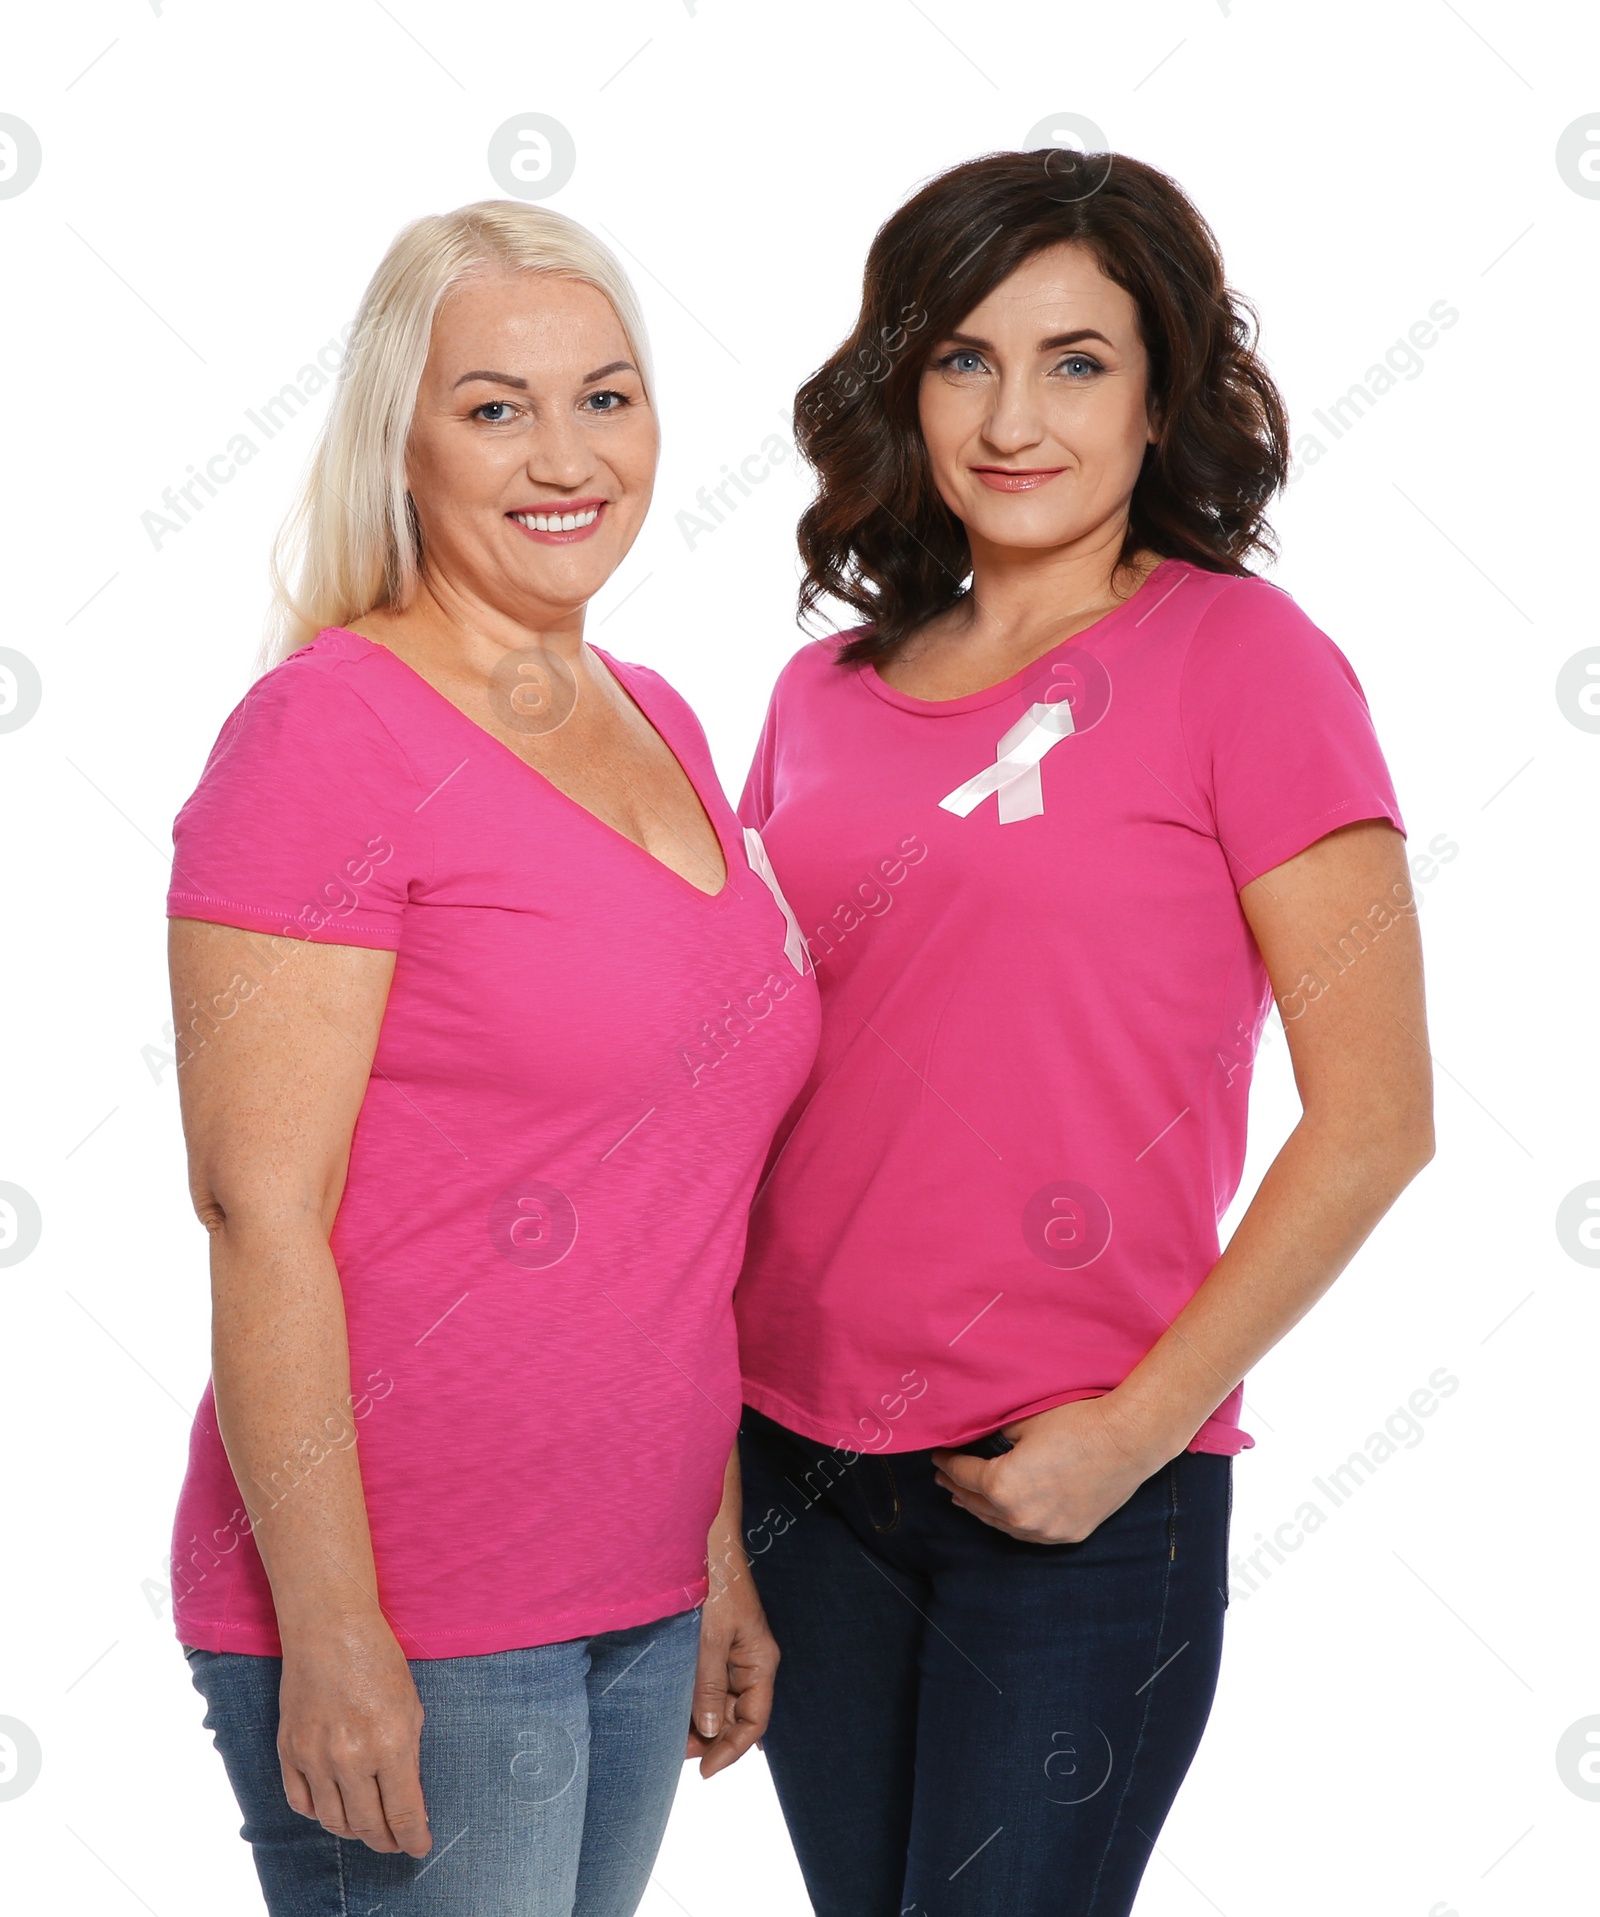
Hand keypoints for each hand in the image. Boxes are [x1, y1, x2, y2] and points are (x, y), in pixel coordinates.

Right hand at [276, 1617, 430, 1855]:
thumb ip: (408, 1756)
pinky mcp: (289, 1752)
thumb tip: (406, 1797)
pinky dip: (320, 1814)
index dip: (413, 1838)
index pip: (403, 1812)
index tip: (420, 1847)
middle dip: (386, 1840)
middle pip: (367, 1825)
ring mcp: (315, 1757)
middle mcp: (350, 1758)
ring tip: (369, 1828)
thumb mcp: (411, 1706)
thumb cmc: (377, 1660)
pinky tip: (334, 1809)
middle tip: (396, 1841)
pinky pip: (302, 1803)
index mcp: (389, 1744)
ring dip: (354, 1831)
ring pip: (333, 1821)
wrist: (328, 1630)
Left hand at [685, 1561, 778, 1778]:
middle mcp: (750, 1663)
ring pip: (719, 1703)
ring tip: (668, 1735)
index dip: (731, 1750)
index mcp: (760, 1662)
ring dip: (698, 1721)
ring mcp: (732, 1654)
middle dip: (710, 1739)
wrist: (706, 1542)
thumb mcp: (710, 1637)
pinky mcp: (714, 1645)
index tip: (704, 1771)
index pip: (754, 1721)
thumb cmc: (716, 1584)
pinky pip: (707, 1683)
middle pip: (735, 1716)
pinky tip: (671, 1710)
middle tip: (674, 1753)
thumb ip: (709, 1684)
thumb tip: (709, 1730)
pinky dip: (692, 1699)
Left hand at [930, 1394, 1177, 1544]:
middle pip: (978, 1504)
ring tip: (966, 1497)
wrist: (1127, 1441)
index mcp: (1003, 1487)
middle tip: (944, 1476)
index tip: (937, 1455)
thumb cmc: (1076, 1423)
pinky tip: (1005, 1513)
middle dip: (957, 1487)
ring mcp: (1046, 1531)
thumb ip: (994, 1436)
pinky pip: (1029, 1532)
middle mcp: (1020, 1517)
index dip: (948, 1463)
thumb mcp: (1023, 1421)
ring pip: (1001, 1524)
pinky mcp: (1068, 1534)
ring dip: (981, 1509)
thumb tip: (978, 1438)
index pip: (964, 1475)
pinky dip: (1011, 1521)